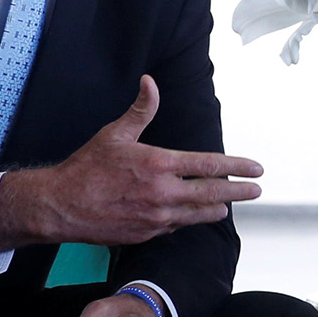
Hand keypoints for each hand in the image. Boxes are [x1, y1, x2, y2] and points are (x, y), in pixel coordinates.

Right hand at [0, 75, 262, 249]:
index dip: (237, 167)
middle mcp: (163, 193)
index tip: (256, 168)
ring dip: (216, 209)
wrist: (60, 205)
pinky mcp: (146, 234)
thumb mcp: (115, 133)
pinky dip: (187, 219)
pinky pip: (175, 226)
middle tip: (257, 190)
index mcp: (159, 165)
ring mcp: (156, 217)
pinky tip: (192, 215)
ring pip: (197, 214)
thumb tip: (150, 82)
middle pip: (213, 193)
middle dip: (239, 192)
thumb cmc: (87, 167)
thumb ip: (141, 109)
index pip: (210, 165)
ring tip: (228, 205)